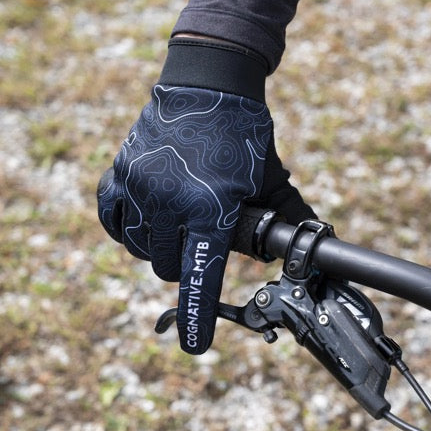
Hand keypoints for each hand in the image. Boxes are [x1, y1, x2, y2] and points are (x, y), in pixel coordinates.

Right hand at [97, 84, 314, 353]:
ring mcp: (139, 186)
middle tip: (201, 236)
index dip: (197, 314)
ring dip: (159, 246)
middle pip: (169, 267)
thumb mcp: (272, 178)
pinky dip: (128, 229)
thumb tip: (317, 248)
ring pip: (139, 248)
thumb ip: (289, 218)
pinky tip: (146, 219)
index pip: (201, 274)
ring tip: (178, 223)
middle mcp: (168, 200)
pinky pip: (112, 220)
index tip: (194, 345)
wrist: (208, 85)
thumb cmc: (245, 135)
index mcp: (210, 206)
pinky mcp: (119, 173)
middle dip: (188, 262)